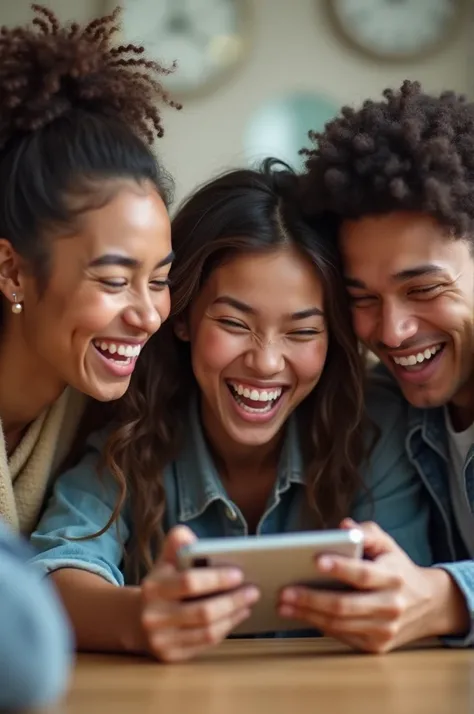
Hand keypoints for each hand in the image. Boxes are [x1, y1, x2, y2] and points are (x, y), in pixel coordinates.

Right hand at [140, 526, 259, 661]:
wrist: (137, 620)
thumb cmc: (161, 585)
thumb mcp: (164, 561)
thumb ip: (176, 544)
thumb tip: (187, 535)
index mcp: (154, 588)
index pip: (189, 582)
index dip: (216, 579)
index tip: (239, 573)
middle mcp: (154, 616)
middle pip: (203, 612)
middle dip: (233, 600)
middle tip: (253, 590)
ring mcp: (162, 640)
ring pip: (207, 631)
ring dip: (233, 615)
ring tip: (249, 602)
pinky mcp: (171, 657)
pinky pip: (206, 643)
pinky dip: (226, 629)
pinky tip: (238, 615)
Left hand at [278, 520, 468, 652]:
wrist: (428, 604)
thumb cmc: (397, 568)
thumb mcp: (388, 545)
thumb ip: (366, 532)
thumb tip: (344, 527)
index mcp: (393, 577)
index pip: (363, 574)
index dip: (340, 568)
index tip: (315, 560)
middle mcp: (391, 606)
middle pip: (345, 605)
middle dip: (311, 599)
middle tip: (284, 591)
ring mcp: (384, 630)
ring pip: (340, 624)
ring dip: (308, 615)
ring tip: (283, 605)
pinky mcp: (376, 646)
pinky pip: (342, 636)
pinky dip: (318, 625)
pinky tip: (300, 615)